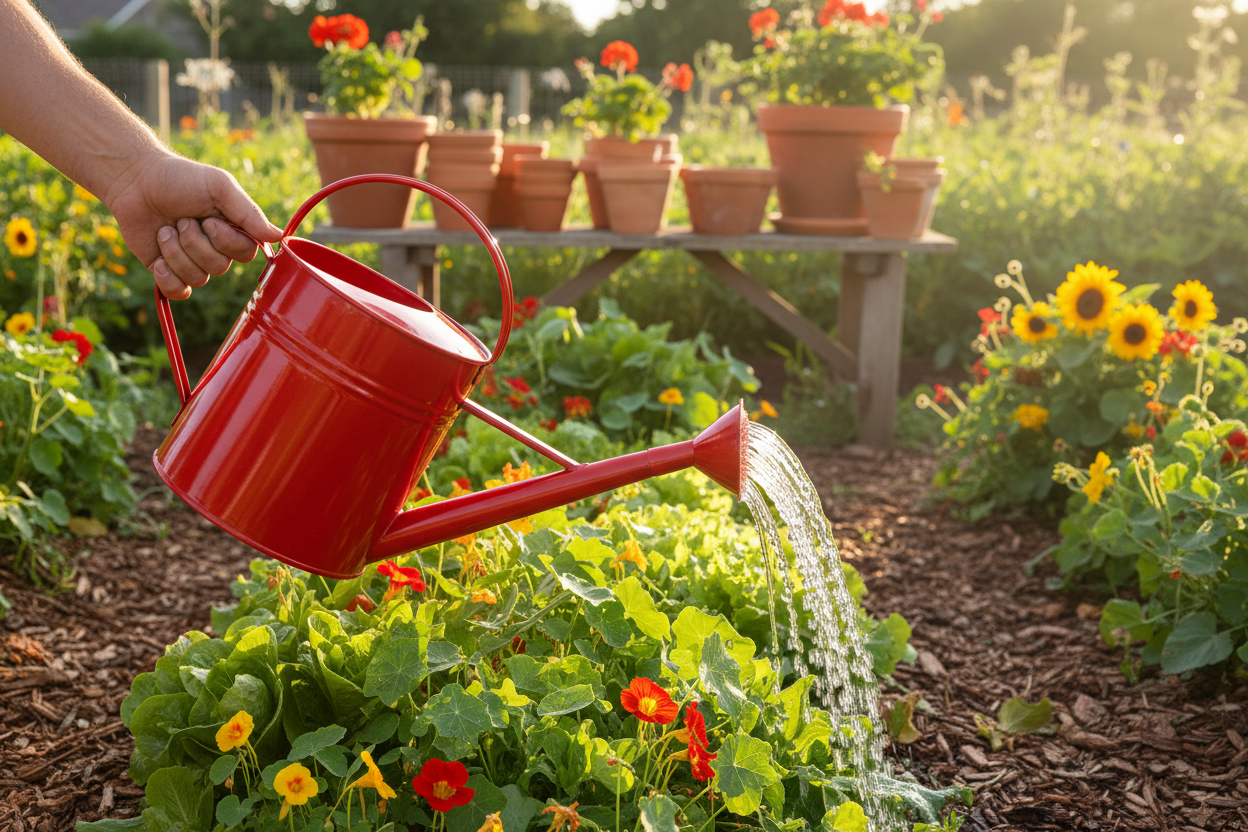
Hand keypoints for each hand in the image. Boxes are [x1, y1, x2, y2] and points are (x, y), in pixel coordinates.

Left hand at [102, 152, 283, 298]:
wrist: (134, 181)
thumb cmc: (180, 178)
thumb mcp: (220, 187)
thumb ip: (249, 213)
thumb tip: (279, 236)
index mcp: (233, 230)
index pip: (245, 254)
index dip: (224, 241)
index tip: (207, 219)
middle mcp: (216, 249)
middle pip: (219, 268)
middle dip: (194, 243)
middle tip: (181, 220)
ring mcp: (192, 262)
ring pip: (197, 279)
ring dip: (175, 252)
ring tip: (164, 230)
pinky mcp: (168, 272)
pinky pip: (179, 292)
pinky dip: (167, 278)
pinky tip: (158, 260)